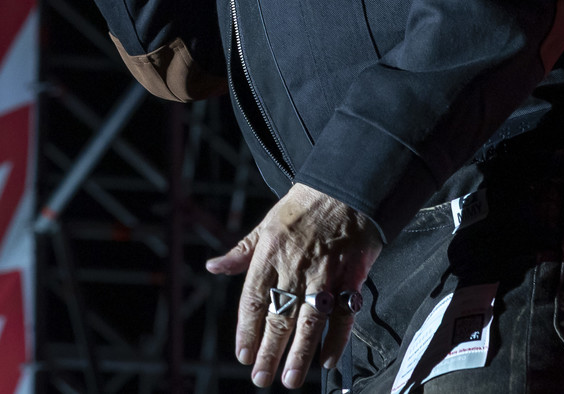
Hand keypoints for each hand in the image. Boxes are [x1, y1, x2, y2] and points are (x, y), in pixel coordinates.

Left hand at [205, 183, 382, 388]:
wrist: (345, 189)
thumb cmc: (302, 207)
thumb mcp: (265, 224)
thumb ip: (241, 253)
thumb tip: (213, 267)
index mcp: (270, 253)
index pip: (253, 299)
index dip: (247, 330)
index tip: (242, 355)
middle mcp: (295, 267)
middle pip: (279, 317)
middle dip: (269, 351)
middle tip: (261, 378)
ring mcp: (324, 274)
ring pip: (309, 321)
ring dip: (299, 353)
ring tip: (289, 379)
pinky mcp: (351, 277)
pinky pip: (342, 314)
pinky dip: (336, 339)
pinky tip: (326, 360)